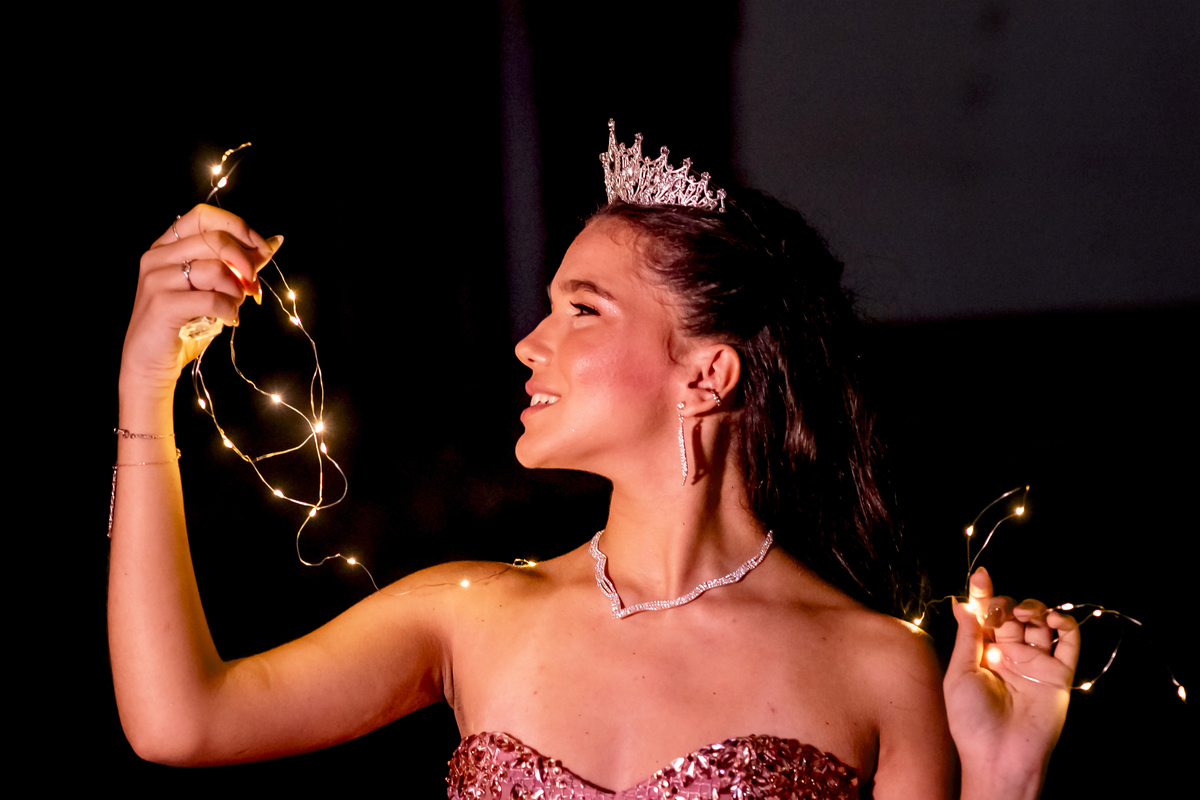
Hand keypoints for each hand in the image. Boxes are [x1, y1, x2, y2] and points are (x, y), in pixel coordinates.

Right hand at [120, 204, 281, 396]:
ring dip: (237, 292)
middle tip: (253, 288)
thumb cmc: (184, 325)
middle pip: (215, 239)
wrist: (150, 364)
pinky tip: (228, 320)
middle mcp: (157, 257)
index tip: (263, 248)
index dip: (238, 227)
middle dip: (246, 264)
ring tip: (233, 308)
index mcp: (166, 247)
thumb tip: (275, 240)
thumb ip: (240, 264)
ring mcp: (156, 279)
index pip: (203, 215)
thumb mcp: (215, 289)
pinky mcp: (162, 304)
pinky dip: (229, 311)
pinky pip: (212, 299)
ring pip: (216, 269)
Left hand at [944, 567, 1079, 799]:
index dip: (983, 594)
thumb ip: (967, 635)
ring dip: (1033, 608)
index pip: (985, 616)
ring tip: (1024, 614)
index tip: (981, 575)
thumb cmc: (971, 719)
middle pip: (1012, 614)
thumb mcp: (960, 673)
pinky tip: (1052, 619)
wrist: (1000, 755)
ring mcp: (1036, 662)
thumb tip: (960, 600)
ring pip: (1040, 622)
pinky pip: (1069, 642)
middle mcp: (1010, 654)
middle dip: (1006, 603)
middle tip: (1000, 610)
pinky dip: (1065, 624)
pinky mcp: (1059, 673)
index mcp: (983, 653)